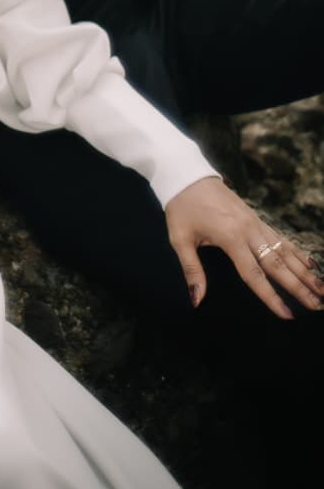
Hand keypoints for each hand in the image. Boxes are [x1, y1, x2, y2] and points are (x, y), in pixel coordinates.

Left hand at [165, 175, 323, 318]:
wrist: (187, 173)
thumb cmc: (181, 207)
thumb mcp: (179, 239)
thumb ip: (192, 270)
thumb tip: (196, 301)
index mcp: (231, 237)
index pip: (254, 274)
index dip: (271, 297)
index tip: (288, 315)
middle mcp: (249, 230)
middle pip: (278, 264)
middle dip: (299, 287)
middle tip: (318, 306)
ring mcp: (255, 222)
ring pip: (285, 251)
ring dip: (304, 272)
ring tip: (322, 289)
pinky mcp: (256, 218)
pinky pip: (281, 238)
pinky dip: (297, 252)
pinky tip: (310, 264)